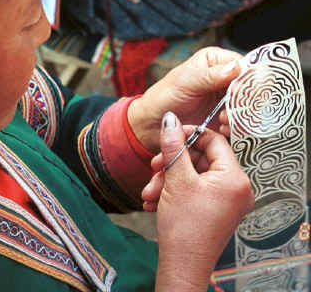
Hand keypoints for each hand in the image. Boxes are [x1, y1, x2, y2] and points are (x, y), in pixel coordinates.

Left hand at [128, 47, 241, 152]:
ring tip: (222, 120)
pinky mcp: (228, 117)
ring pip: (250, 106)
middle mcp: (226, 77)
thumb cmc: (164, 97)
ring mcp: (228, 98)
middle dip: (244, 100)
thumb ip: (210, 75)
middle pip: (252, 86)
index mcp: (216, 60)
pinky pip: (243, 122)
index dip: (249, 78)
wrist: (152, 124)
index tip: (243, 93)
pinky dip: (236, 127)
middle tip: (230, 110)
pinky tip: (223, 129)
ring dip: (240, 115)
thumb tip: (237, 67)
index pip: (245, 65)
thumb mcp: (185, 83)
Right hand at [142, 112, 253, 290]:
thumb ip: (174, 146)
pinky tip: (155, 200)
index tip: (168, 134)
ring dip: (167, 178)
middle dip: (172, 162)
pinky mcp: (215, 208)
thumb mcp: (176, 179)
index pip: (213, 140)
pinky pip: (193, 187)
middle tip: (154, 167)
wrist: (182, 265)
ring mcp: (226, 199)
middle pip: (200, 157)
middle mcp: (236, 187)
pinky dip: (173, 189)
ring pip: (192, 173)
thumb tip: (171, 119)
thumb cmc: (184, 227)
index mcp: (234, 178)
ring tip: (150, 191)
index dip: (188, 134)